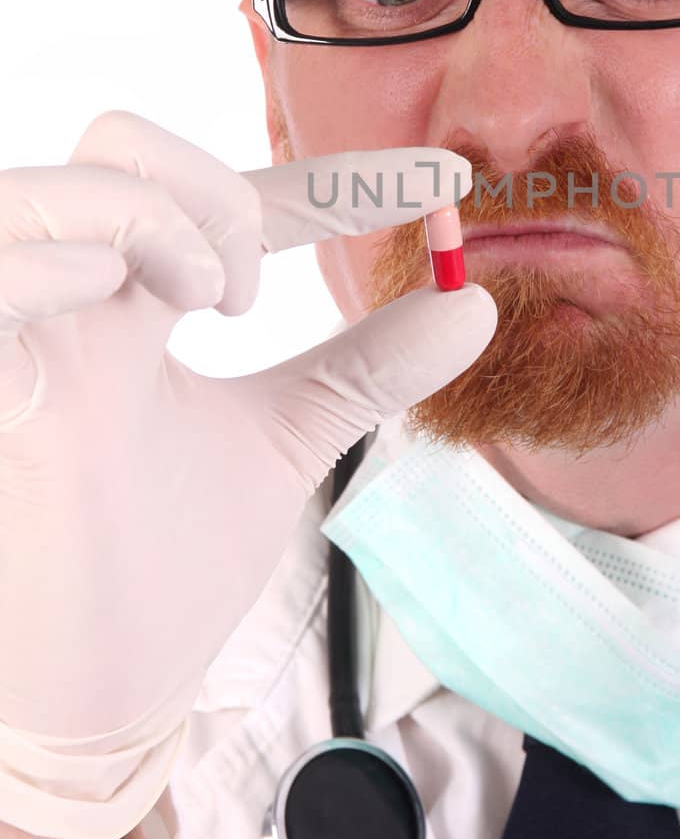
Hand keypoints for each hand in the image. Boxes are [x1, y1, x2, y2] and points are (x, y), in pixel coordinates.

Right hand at [0, 111, 495, 792]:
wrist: (95, 698)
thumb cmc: (165, 566)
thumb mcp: (284, 442)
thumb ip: (364, 368)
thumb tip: (475, 306)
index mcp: (135, 304)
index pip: (233, 198)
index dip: (343, 178)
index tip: (448, 184)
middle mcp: (71, 298)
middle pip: (121, 141)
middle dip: (218, 196)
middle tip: (255, 302)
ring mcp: (20, 334)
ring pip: (65, 187)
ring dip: (158, 225)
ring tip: (209, 314)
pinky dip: (54, 260)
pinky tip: (111, 302)